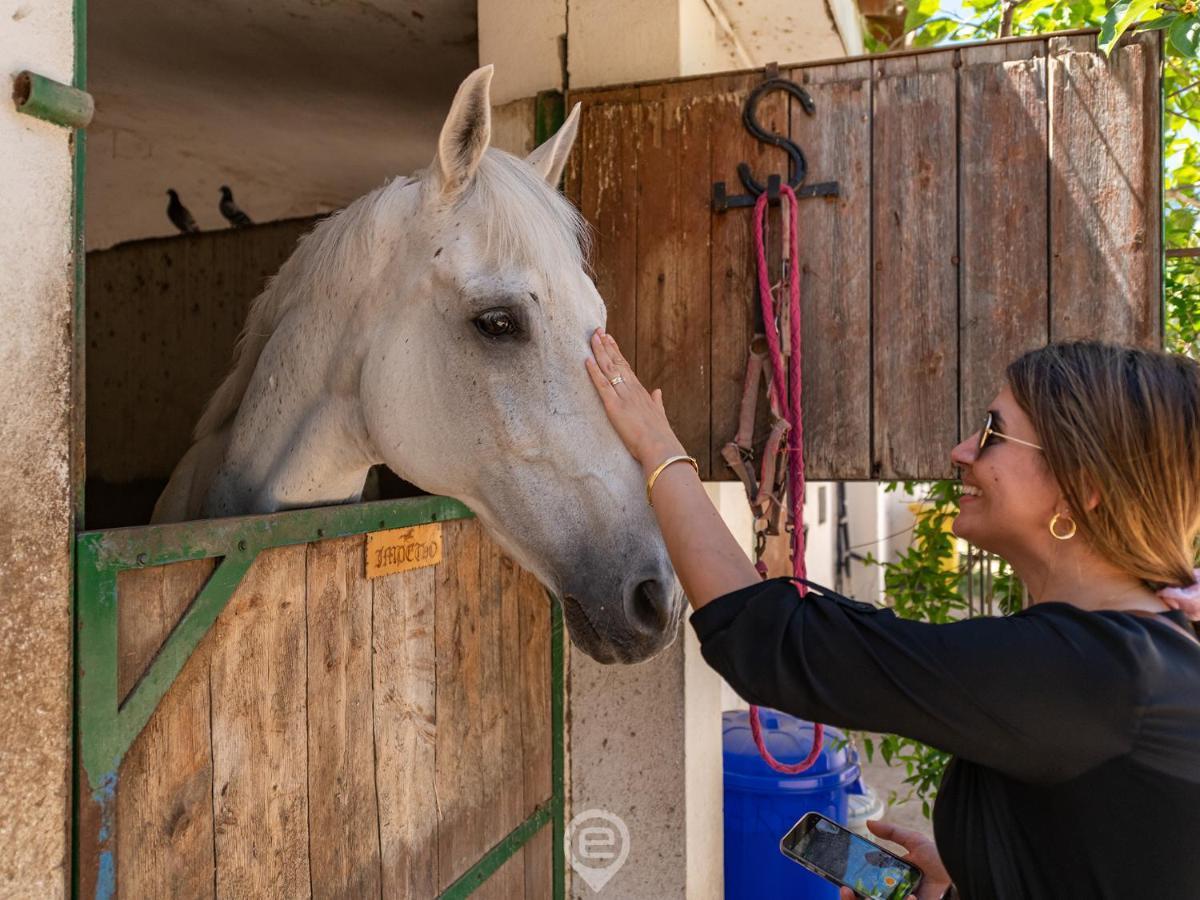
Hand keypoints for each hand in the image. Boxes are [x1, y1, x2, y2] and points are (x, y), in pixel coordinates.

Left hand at [585, 328, 685, 469]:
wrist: (660, 447)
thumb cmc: (660, 435)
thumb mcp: (659, 414)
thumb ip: (657, 402)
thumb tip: (658, 392)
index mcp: (641, 391)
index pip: (626, 367)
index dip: (616, 352)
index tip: (610, 338)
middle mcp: (632, 389)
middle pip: (616, 362)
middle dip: (606, 346)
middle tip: (598, 330)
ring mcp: (623, 396)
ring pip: (609, 369)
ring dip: (599, 352)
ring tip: (592, 337)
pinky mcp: (614, 406)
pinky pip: (602, 385)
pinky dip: (593, 372)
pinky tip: (587, 360)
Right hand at [837, 820, 951, 899]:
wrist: (962, 875)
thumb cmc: (940, 862)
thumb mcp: (914, 842)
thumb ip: (892, 833)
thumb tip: (868, 822)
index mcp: (889, 883)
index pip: (863, 890)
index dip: (851, 891)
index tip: (843, 885)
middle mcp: (893, 897)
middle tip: (847, 891)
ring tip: (875, 897)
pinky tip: (910, 897)